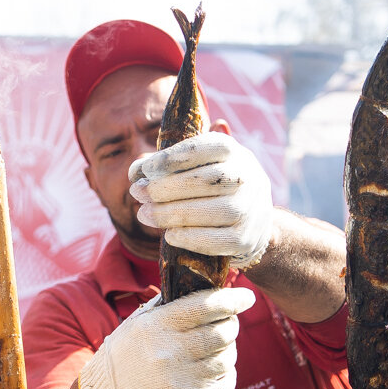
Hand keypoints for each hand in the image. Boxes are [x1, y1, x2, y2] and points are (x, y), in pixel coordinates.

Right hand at [74, 286, 255, 388]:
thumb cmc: (128, 353)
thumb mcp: (140, 321)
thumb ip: (171, 303)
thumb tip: (207, 285)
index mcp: (158, 325)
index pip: (206, 306)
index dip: (232, 299)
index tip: (246, 297)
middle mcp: (170, 351)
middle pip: (222, 332)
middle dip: (230, 325)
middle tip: (226, 325)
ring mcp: (181, 379)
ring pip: (226, 358)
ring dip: (227, 352)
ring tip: (213, 352)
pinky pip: (225, 383)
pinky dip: (225, 375)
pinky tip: (213, 372)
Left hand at [129, 131, 274, 268]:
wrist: (252, 224)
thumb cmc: (212, 189)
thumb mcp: (195, 169)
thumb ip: (166, 166)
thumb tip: (135, 171)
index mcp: (233, 152)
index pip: (206, 148)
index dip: (173, 157)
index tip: (146, 169)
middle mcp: (249, 176)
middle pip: (207, 180)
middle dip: (166, 188)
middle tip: (137, 193)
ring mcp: (252, 208)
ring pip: (215, 210)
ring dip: (173, 214)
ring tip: (144, 215)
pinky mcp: (247, 238)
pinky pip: (221, 240)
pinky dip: (192, 239)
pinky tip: (169, 236)